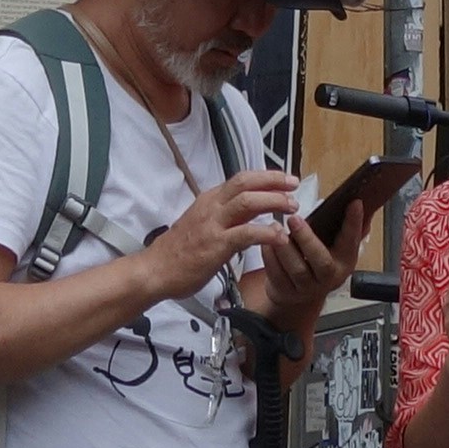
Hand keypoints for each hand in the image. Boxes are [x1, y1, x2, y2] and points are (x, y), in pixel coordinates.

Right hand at [128, 170, 310, 314]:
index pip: (240, 179)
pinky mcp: (216, 245)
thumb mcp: (201, 225)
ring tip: (292, 207)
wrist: (155, 271)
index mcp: (208, 200)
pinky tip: (280, 236)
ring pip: (248, 202)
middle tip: (293, 184)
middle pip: (246, 183)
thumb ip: (224, 216)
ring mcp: (213, 225)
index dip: (265, 176)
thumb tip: (248, 211)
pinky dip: (266, 232)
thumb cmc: (177, 252)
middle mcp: (211, 206)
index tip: (283, 179)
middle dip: (273, 181)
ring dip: (274, 202)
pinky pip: (246, 233)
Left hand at [245, 190, 344, 333]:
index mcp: (344, 261)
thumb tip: (360, 203)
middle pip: (321, 260)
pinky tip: (266, 242)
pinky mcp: (286, 292)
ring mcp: (307, 288)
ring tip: (276, 227)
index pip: (352, 241)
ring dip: (285, 247)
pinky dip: (270, 257)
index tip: (354, 203)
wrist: (299, 297)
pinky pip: (276, 275)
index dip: (354, 223)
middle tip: (295, 218)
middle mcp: (328, 277)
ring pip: (297, 270)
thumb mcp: (335, 247)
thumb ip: (347, 227)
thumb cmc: (317, 263)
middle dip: (307, 238)